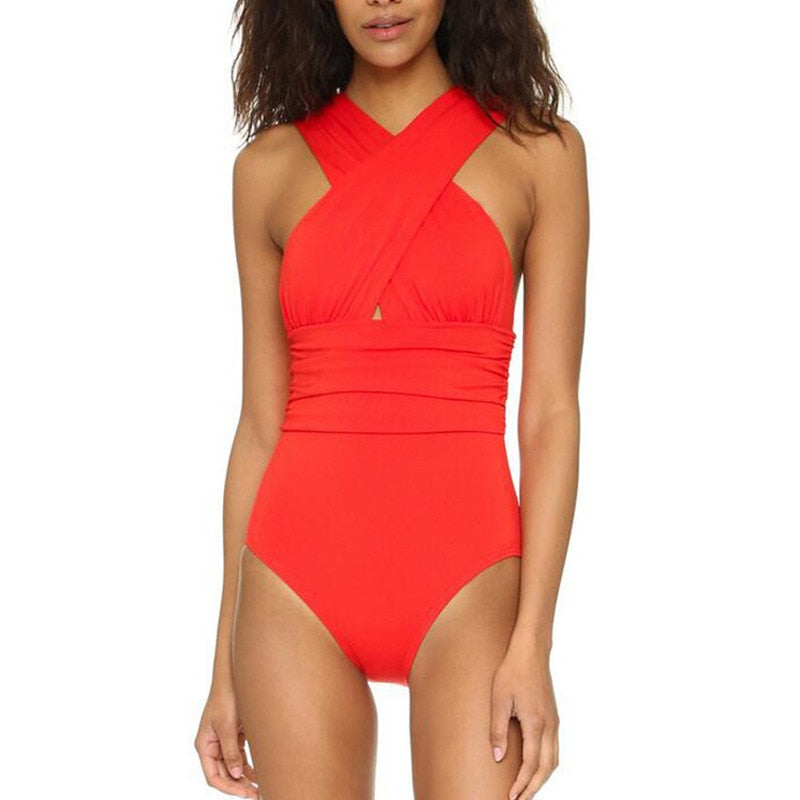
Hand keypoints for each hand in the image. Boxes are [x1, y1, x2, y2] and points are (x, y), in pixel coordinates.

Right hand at [195, 681, 258, 798]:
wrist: (234, 676)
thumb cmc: (226, 698)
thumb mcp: (227, 726)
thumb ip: (231, 751)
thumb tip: (237, 774)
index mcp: (204, 745)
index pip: (213, 776)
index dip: (229, 788)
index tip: (245, 793)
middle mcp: (212, 745)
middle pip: (224, 774)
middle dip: (239, 786)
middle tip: (257, 794)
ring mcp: (223, 740)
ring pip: (233, 766)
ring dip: (245, 777)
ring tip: (260, 788)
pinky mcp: (234, 734)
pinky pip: (240, 755)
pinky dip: (248, 764)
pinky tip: (259, 772)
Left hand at [490, 639, 558, 798]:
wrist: (531, 651)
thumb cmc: (513, 671)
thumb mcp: (499, 699)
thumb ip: (498, 729)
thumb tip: (498, 757)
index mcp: (535, 722)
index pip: (531, 764)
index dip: (522, 783)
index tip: (511, 797)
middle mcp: (549, 725)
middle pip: (546, 768)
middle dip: (534, 787)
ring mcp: (554, 721)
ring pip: (554, 760)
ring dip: (542, 778)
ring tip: (527, 788)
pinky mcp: (553, 716)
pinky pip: (554, 748)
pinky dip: (547, 764)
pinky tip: (536, 767)